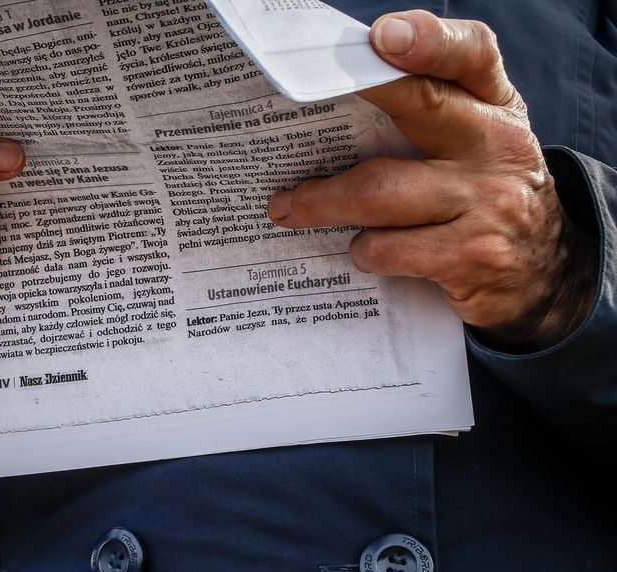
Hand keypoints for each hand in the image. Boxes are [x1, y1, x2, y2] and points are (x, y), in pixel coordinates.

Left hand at [267, 10, 596, 350]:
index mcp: (494, 106)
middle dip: (354, 98)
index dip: (428, 40)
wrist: (544, 275)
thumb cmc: (482, 194)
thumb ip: (427, 111)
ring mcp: (487, 202)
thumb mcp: (474, 143)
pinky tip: (359, 249)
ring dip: (321, 203)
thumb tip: (331, 98)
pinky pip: (388, 249)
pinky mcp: (470, 257)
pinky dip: (362, 250)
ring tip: (287, 208)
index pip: (471, 54)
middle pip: (420, 104)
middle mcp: (498, 145)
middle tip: (295, 102)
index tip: (382, 36)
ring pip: (379, 191)